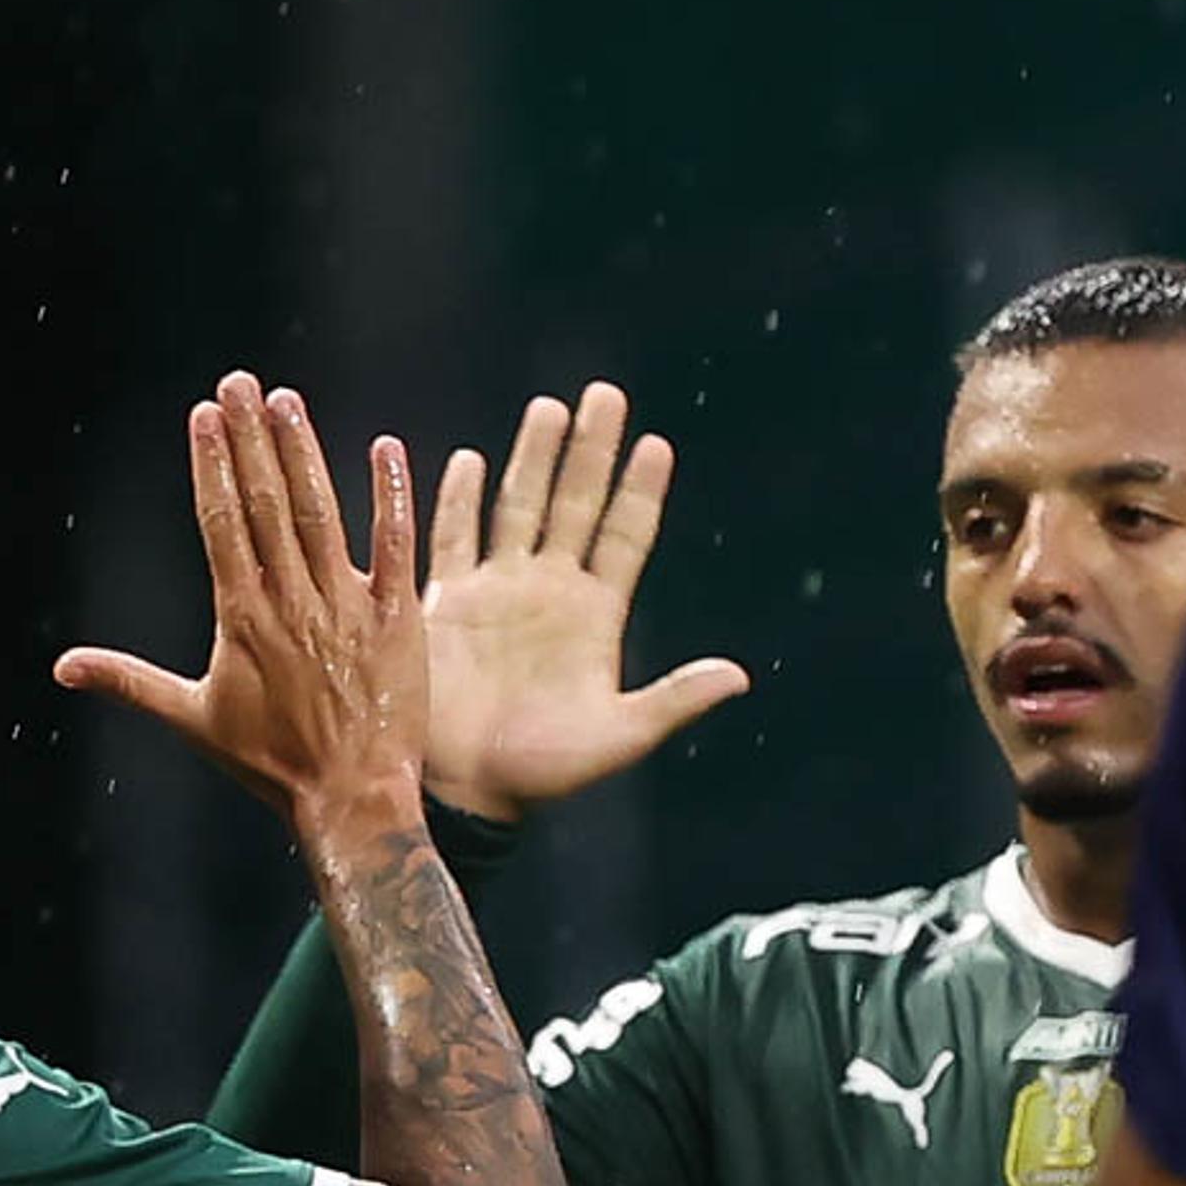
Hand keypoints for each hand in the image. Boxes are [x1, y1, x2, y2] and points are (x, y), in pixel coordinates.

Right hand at [54, 372, 427, 834]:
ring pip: (321, 513)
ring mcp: (346, 604)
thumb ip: (129, 682)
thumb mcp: (193, 719)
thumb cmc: (270, 764)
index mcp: (241, 616)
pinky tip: (384, 448)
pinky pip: (396, 545)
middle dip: (250, 438)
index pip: (221, 522)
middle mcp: (291, 600)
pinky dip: (390, 495)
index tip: (204, 415)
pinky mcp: (397, 616)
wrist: (350, 798)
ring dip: (303, 452)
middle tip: (239, 382)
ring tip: (286, 401)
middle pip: (265, 503)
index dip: (212, 464)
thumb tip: (62, 668)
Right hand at [418, 379, 749, 820]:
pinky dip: (456, 499)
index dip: (639, 493)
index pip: (624, 537)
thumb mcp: (620, 737)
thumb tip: (740, 676)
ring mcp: (496, 591)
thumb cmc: (543, 772)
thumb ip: (674, 700)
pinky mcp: (445, 602)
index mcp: (594, 615)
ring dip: (533, 458)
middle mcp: (548, 591)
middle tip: (606, 395)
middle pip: (574, 503)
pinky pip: (450, 538)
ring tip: (550, 408)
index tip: (656, 446)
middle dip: (590, 451)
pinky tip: (466, 458)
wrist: (465, 790)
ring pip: (518, 506)